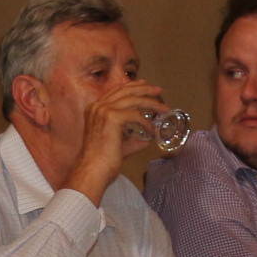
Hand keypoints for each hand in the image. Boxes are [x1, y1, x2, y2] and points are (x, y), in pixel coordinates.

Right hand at [69, 78, 165, 198]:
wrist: (92, 170)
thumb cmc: (102, 161)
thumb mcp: (119, 144)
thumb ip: (132, 139)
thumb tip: (147, 139)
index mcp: (95, 109)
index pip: (117, 92)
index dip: (133, 87)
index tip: (147, 86)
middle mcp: (97, 106)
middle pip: (126, 90)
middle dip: (145, 89)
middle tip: (159, 91)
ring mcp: (104, 110)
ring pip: (133, 99)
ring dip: (151, 103)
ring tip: (164, 108)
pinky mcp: (112, 118)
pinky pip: (135, 115)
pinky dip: (146, 122)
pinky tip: (152, 130)